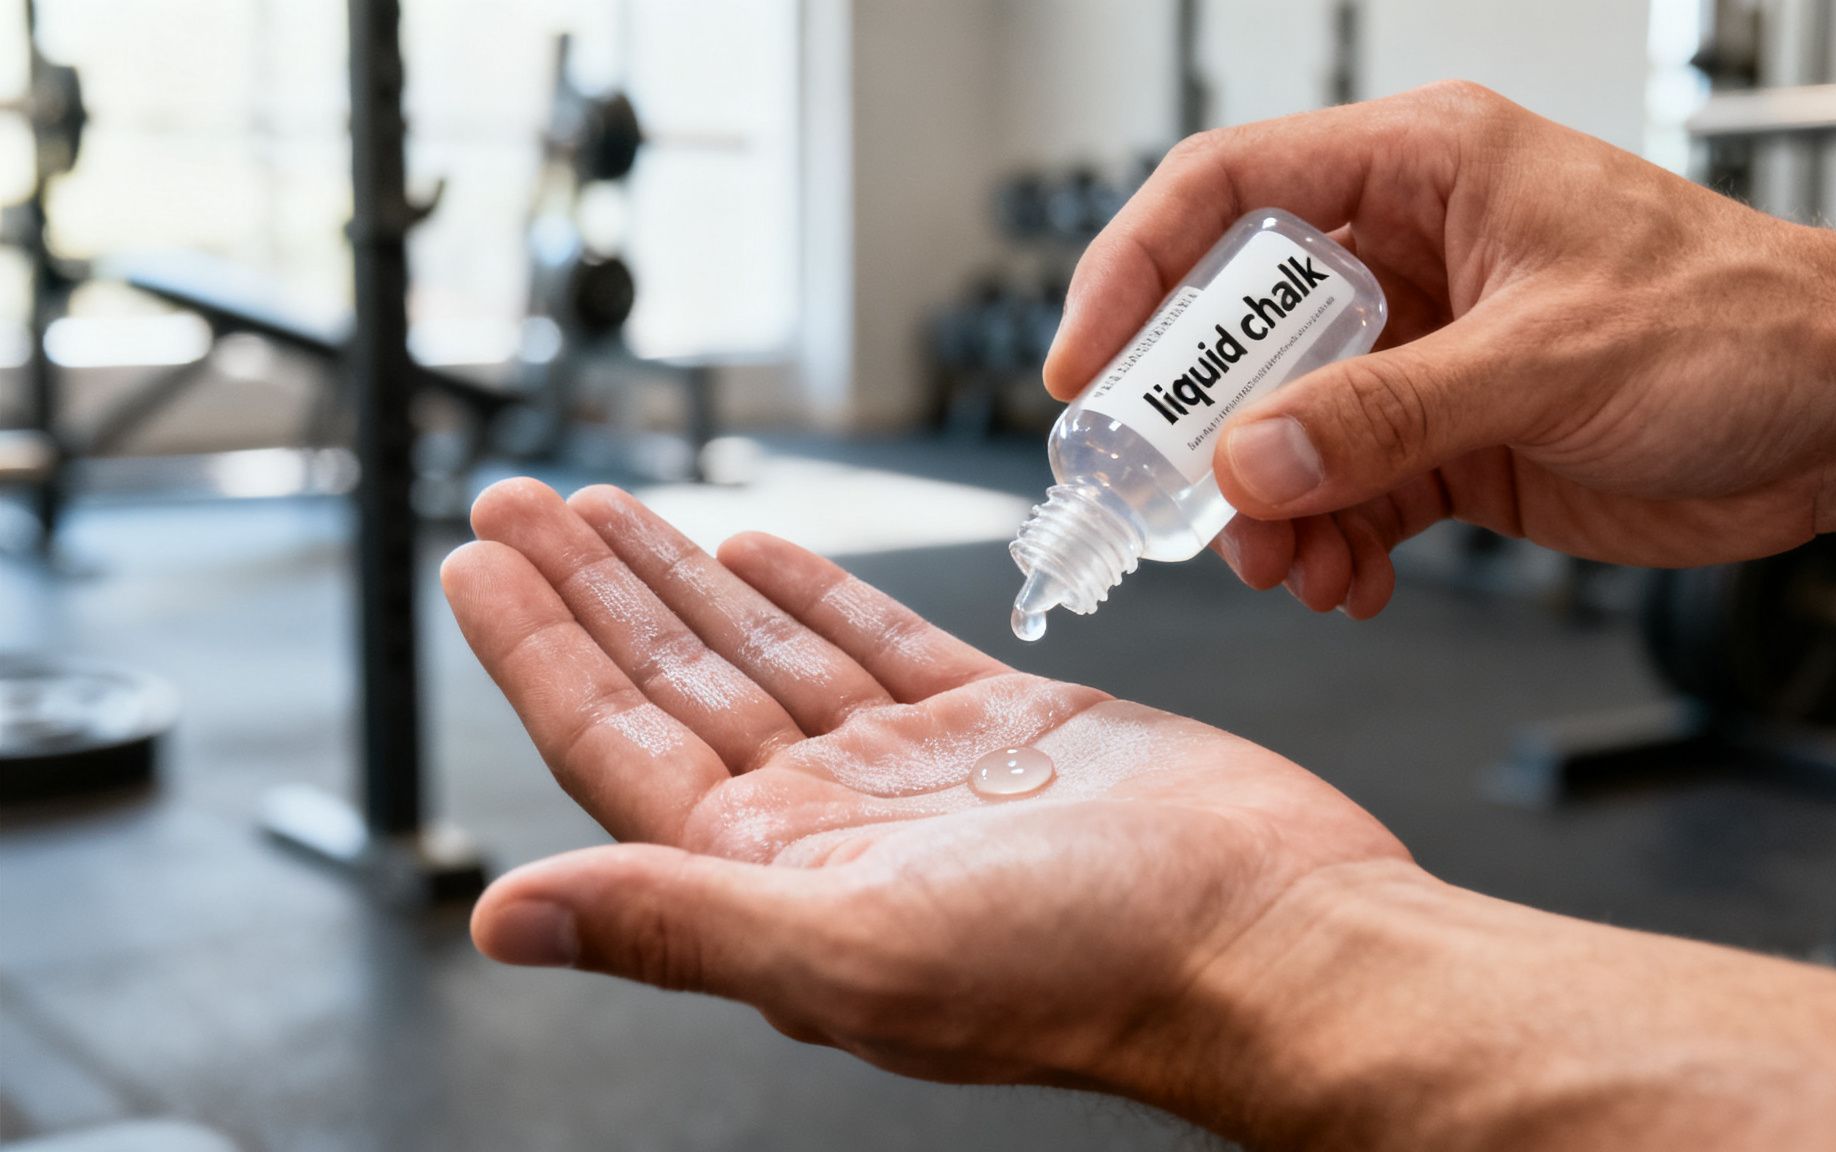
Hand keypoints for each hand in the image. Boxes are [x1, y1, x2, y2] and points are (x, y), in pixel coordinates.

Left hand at [443, 479, 1404, 1125]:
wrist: (1271, 937)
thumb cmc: (1089, 969)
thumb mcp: (855, 949)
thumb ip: (676, 919)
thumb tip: (504, 921)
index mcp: (779, 876)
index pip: (615, 746)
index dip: (537, 650)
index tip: (474, 562)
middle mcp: (834, 822)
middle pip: (676, 681)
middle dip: (592, 588)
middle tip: (517, 500)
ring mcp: (917, 771)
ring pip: (769, 650)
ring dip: (685, 578)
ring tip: (611, 508)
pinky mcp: (1005, 726)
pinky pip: (880, 641)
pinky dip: (817, 590)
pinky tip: (760, 547)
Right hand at [1046, 82, 1835, 616]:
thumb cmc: (1741, 323)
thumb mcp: (1545, 359)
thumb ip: (1386, 414)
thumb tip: (1249, 463)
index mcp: (1421, 172)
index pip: (1227, 193)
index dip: (1137, 273)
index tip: (1085, 367)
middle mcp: (1407, 257)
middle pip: (1239, 330)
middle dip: (1203, 428)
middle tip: (1177, 502)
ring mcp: (1423, 354)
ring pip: (1285, 430)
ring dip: (1268, 509)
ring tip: (1290, 567)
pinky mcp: (1450, 440)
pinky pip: (1347, 494)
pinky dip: (1331, 543)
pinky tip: (1350, 579)